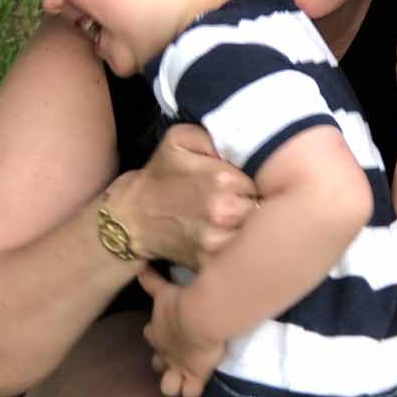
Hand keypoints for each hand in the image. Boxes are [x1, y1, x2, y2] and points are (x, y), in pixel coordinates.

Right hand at [108, 124, 256, 268]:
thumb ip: (215, 135)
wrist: (132, 218)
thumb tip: (245, 143)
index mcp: (222, 179)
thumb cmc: (161, 176)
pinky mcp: (211, 261)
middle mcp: (224, 211)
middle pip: (264, 207)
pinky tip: (225, 237)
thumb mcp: (180, 139)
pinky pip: (238, 255)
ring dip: (249, 226)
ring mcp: (217, 241)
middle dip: (256, 202)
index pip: (263, 178)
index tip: (245, 182)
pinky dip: (237, 248)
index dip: (257, 179)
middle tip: (241, 200)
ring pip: (255, 233)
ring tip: (235, 218)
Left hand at [137, 265, 224, 396]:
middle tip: (176, 357)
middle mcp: (164, 353)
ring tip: (185, 378)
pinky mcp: (194, 376)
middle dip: (164, 362)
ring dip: (174, 382)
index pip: (150, 335)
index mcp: (156, 331)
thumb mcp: (165, 289)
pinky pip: (190, 392)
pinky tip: (201, 384)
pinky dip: (194, 390)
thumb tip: (139, 265)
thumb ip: (152, 280)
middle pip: (157, 363)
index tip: (163, 331)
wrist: (201, 315)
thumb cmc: (184, 300)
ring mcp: (178, 367)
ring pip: (168, 386)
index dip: (155, 334)